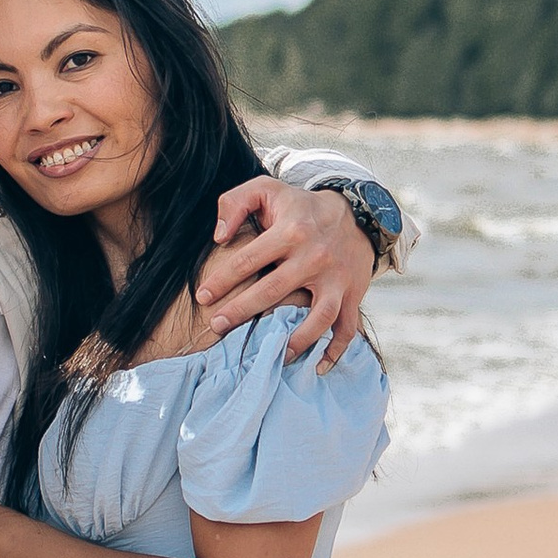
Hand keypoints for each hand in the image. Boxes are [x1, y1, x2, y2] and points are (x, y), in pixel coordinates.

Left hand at [193, 176, 373, 368]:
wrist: (355, 213)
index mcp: (291, 231)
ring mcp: (336, 278)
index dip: (222, 280)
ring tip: (271, 356)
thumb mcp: (266, 189)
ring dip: (295, 341)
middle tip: (217, 327)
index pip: (248, 259)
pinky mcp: (352, 293)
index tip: (202, 297)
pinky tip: (317, 367)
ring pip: (318, 317)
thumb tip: (218, 236)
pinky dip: (335, 351)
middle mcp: (315, 256)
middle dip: (241, 311)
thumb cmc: (299, 206)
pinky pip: (347, 328)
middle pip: (274, 291)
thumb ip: (234, 203)